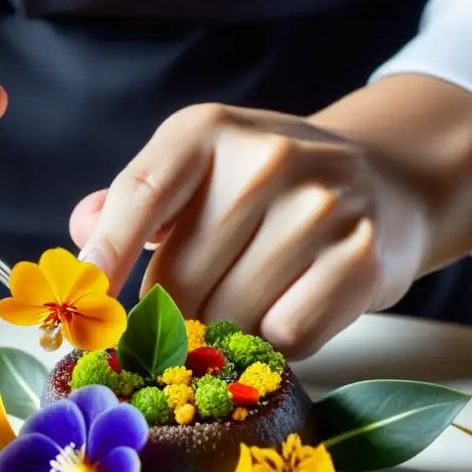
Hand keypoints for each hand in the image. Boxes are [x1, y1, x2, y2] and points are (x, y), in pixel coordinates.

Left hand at [70, 104, 429, 358]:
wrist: (387, 184)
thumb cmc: (275, 189)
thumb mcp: (205, 171)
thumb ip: (141, 201)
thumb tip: (83, 231)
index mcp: (209, 130)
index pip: (141, 195)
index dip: (107, 259)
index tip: (86, 308)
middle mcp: (266, 158)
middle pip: (181, 282)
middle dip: (171, 319)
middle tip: (182, 324)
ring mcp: (319, 207)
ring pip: (231, 316)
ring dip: (225, 333)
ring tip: (246, 307)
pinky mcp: (358, 258)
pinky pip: (285, 334)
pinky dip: (275, 341)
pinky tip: (287, 311)